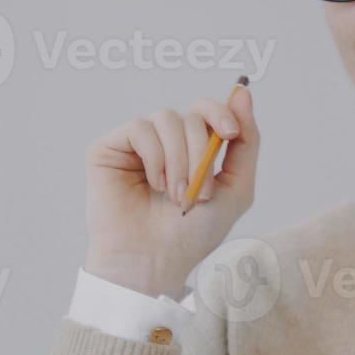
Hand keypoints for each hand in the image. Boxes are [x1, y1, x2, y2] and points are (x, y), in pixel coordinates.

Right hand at [82, 85, 259, 298]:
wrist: (154, 261)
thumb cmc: (192, 234)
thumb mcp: (236, 188)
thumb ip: (246, 142)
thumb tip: (242, 92)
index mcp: (192, 149)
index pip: (207, 110)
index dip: (221, 112)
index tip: (230, 134)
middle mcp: (164, 142)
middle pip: (191, 114)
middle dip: (200, 151)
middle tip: (197, 193)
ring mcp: (136, 144)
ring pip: (166, 118)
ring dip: (178, 159)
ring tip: (175, 195)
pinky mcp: (109, 148)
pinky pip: (139, 128)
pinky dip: (153, 156)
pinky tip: (152, 184)